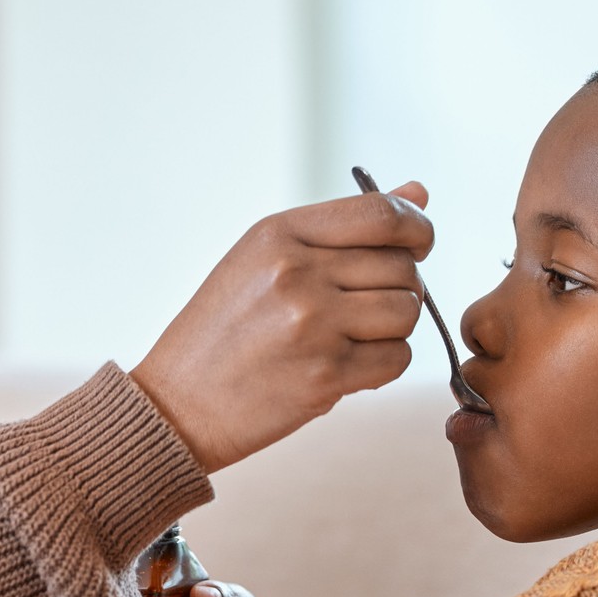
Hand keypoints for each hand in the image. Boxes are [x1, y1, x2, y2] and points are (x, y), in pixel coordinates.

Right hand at [131, 184, 432, 472]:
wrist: (179, 403)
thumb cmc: (224, 328)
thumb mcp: (265, 258)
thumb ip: (343, 226)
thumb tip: (418, 193)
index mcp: (279, 234)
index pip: (382, 214)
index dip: (416, 228)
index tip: (418, 245)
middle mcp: (297, 273)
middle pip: (402, 267)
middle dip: (400, 286)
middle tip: (364, 305)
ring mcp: (312, 325)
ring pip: (407, 312)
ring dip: (393, 327)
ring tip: (353, 335)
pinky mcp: (325, 376)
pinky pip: (397, 358)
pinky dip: (383, 364)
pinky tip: (347, 363)